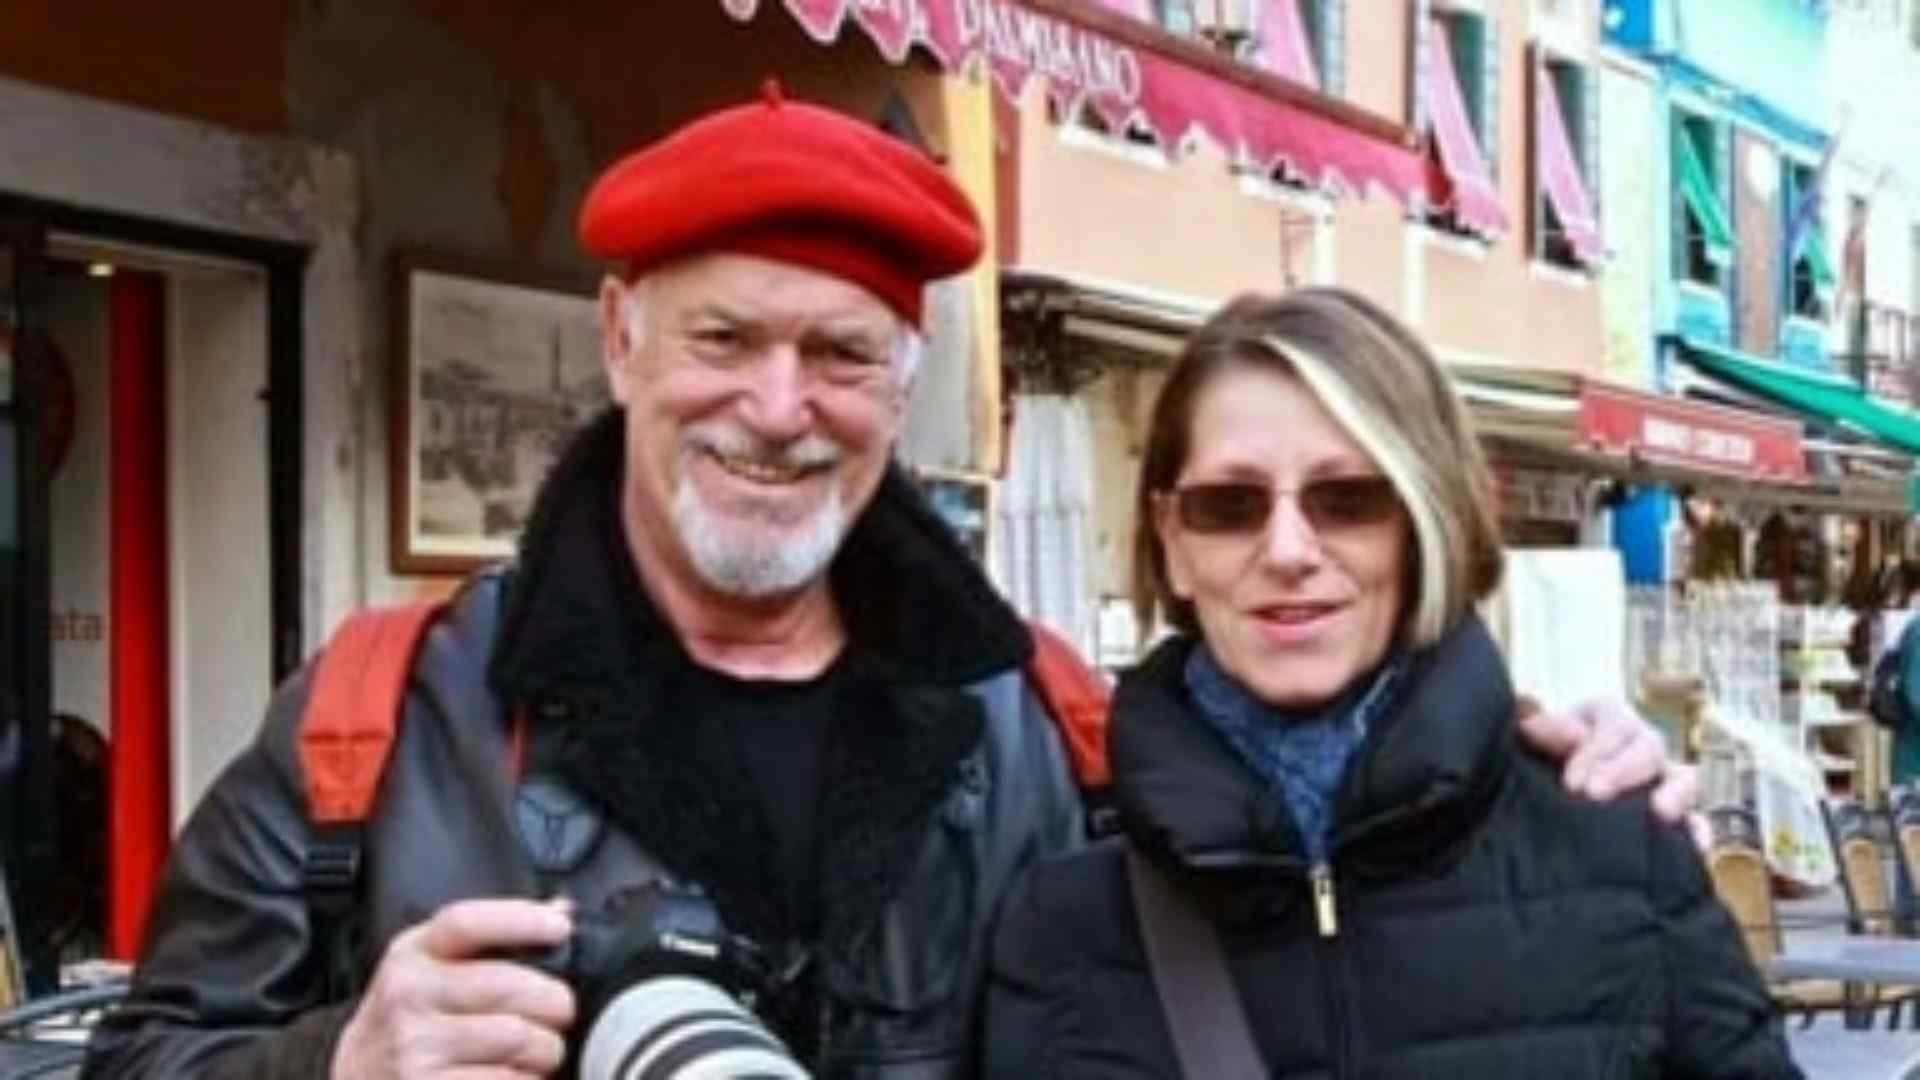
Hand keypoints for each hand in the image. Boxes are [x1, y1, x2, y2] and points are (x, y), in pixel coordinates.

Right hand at [331, 897, 576, 1078]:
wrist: (357, 1077)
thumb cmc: (408, 1019)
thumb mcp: (430, 965)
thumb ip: (491, 936)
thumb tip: (561, 911)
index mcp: (412, 954)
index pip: (467, 923)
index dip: (522, 920)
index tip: (560, 929)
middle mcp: (409, 996)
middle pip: (510, 985)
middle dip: (555, 1002)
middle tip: (559, 1012)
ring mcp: (416, 1047)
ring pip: (520, 1038)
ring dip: (547, 1049)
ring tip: (538, 1050)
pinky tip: (512, 1075)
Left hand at [1515, 696, 1698, 823]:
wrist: (1545, 793)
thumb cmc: (1541, 758)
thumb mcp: (1535, 740)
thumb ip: (1543, 731)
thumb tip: (1559, 731)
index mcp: (1607, 717)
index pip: (1614, 723)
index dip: (1597, 750)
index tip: (1571, 783)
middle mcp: (1640, 743)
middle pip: (1649, 748)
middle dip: (1624, 771)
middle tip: (1595, 795)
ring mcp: (1662, 779)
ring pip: (1684, 778)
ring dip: (1675, 794)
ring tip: (1659, 813)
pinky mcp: (1673, 815)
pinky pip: (1696, 820)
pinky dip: (1698, 831)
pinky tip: (1695, 846)